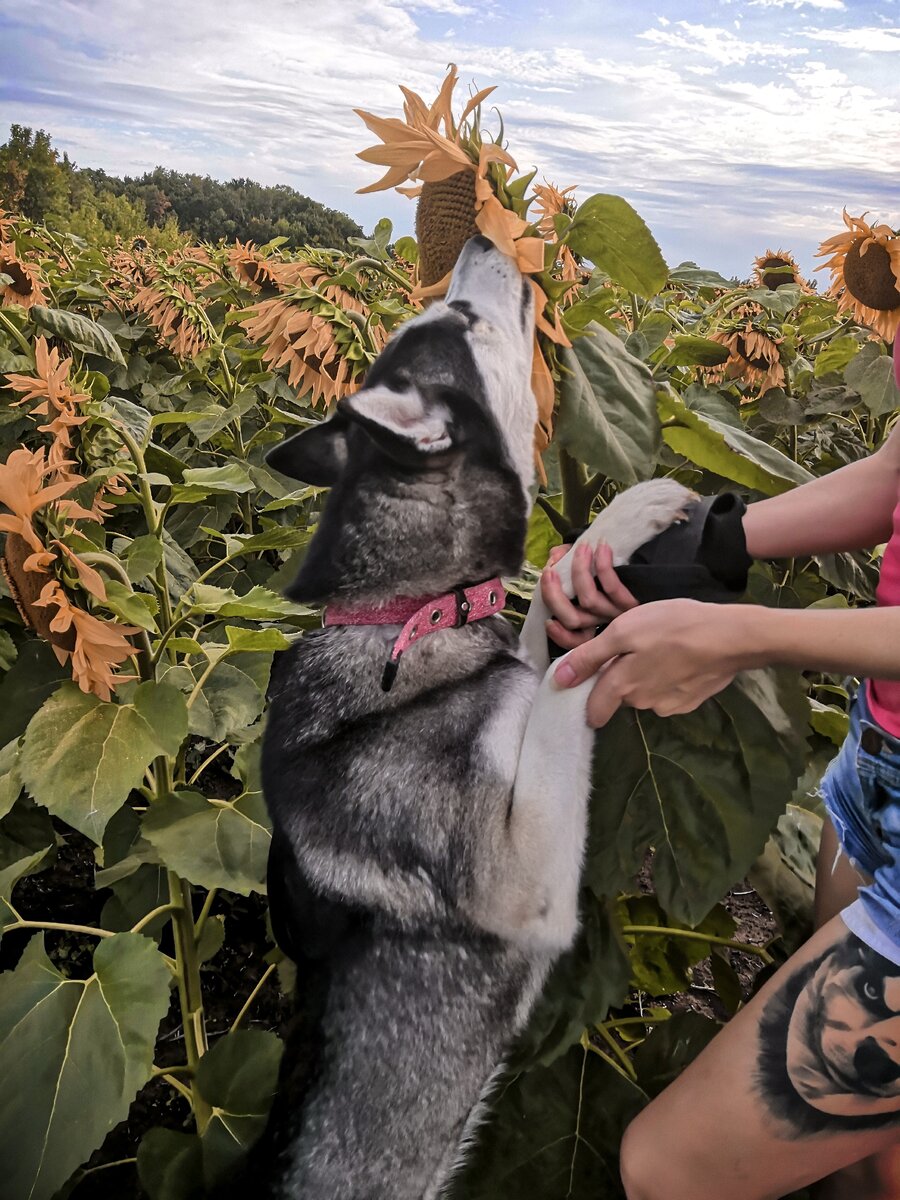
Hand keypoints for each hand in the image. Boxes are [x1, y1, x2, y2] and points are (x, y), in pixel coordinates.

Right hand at [541, 542, 639, 649]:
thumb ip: (566, 559)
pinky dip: (603, 566)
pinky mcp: (633, 601)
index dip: (558, 635)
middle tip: (548, 571)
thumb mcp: (588, 564)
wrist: (661, 561)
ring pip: (589, 601)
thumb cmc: (621, 563)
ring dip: (578, 571)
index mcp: (593, 621)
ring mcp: (619, 612)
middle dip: (553, 595)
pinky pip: (612, 587)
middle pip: (572, 619)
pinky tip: (601, 546)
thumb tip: (555, 556)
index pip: (573, 640)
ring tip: (581, 548)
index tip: (548, 621)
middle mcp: (605, 621)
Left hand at [551, 598, 744, 726]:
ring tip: (660, 649)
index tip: (592, 677)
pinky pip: (667, 693)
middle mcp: (642, 704)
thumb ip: (590, 657)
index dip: (588, 695)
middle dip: (621, 677)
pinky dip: (668, 679)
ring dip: (645, 677)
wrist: (730, 638)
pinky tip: (680, 659)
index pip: (594, 709)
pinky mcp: (690, 703)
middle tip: (635, 647)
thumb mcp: (623, 631)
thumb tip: (559, 681)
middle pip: (620, 696)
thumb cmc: (673, 627)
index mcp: (622, 687)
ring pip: (644, 694)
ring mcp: (669, 706)